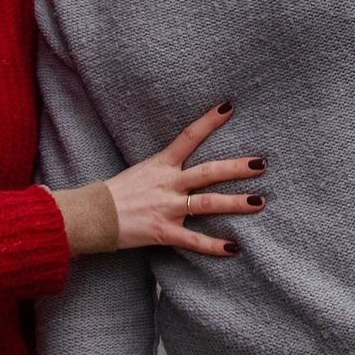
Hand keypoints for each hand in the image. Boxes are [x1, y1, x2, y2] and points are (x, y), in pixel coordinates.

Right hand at [104, 102, 264, 256]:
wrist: (92, 216)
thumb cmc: (116, 193)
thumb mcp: (142, 170)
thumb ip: (165, 167)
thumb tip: (186, 162)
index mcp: (161, 164)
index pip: (188, 136)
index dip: (209, 121)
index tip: (229, 107)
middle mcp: (168, 183)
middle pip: (208, 172)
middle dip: (237, 167)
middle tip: (261, 163)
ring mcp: (167, 208)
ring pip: (207, 203)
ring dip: (236, 203)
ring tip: (259, 201)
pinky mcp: (163, 232)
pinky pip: (193, 240)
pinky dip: (214, 245)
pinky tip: (234, 248)